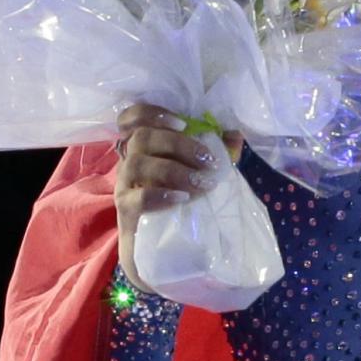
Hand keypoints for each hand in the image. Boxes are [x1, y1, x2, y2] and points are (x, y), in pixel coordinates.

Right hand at [113, 103, 244, 290]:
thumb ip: (215, 154)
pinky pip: (137, 198)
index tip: (183, 122)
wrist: (159, 247)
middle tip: (208, 161)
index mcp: (145, 147)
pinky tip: (182, 198)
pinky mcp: (126, 210)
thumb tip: (235, 135)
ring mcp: (125, 185)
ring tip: (202, 183)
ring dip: (175, 170)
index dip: (152, 113)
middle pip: (142, 137)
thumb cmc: (178, 201)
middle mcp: (130, 161)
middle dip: (179, 144)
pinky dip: (161, 195)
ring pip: (137, 164)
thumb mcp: (196, 174)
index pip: (131, 118)